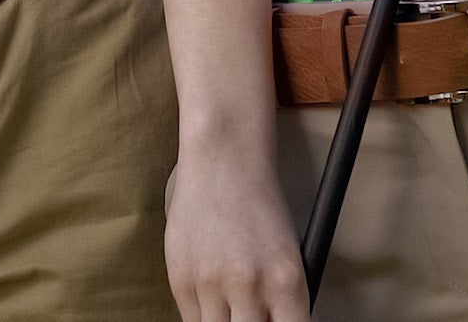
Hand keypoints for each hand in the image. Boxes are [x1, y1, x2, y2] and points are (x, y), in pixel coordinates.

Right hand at [165, 150, 310, 321]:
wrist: (222, 161)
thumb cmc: (259, 206)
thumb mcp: (287, 254)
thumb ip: (280, 301)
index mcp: (286, 280)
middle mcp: (249, 285)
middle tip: (251, 314)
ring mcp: (211, 283)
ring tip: (232, 304)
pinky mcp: (180, 279)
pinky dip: (205, 316)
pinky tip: (213, 295)